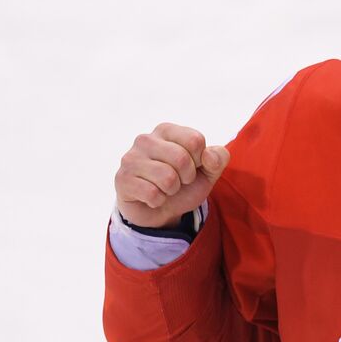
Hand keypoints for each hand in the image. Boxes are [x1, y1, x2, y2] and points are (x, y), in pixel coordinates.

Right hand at [114, 123, 229, 227]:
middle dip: (187, 177)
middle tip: (178, 180)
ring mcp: (131, 158)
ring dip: (172, 190)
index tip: (192, 167)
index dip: (200, 160)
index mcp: (167, 130)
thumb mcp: (208, 172)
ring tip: (164, 188)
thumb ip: (218, 159)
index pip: (195, 140)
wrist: (161, 211)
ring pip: (167, 178)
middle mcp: (146, 139)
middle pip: (182, 159)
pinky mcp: (122, 179)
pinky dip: (158, 201)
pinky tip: (152, 197)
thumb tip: (209, 156)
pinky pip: (152, 194)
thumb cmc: (183, 184)